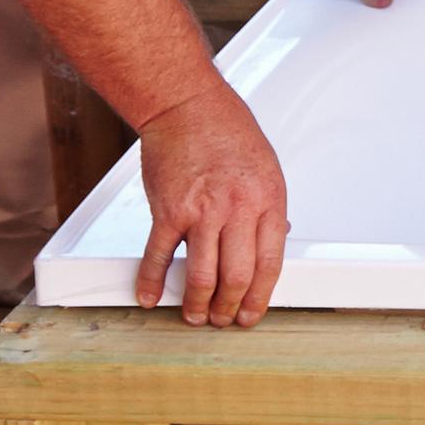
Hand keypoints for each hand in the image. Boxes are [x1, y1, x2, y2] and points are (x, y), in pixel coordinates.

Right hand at [134, 80, 287, 324]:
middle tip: (222, 319)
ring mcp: (201, 212)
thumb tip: (274, 238)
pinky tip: (150, 296)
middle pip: (237, 277)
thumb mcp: (266, 168)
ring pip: (202, 276)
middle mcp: (237, 209)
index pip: (269, 265)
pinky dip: (151, 281)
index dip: (259, 298)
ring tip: (195, 315)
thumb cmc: (226, 131)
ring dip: (197, 304)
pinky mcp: (168, 211)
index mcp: (267, 201)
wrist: (186, 106)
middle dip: (228, 308)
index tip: (250, 314)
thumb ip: (267, 208)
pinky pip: (160, 256)